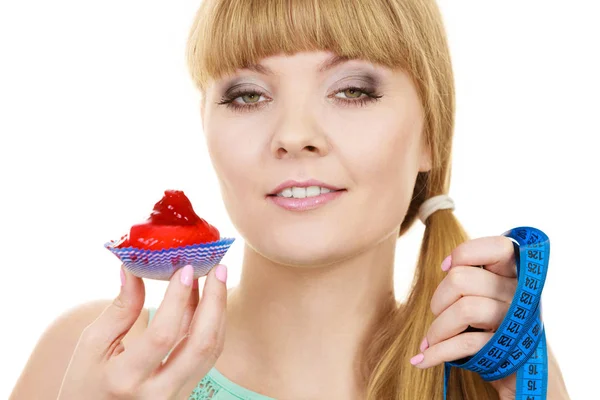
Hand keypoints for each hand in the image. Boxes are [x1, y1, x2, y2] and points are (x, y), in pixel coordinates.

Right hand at [57, 264, 227, 399]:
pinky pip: (207, 358)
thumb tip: (135, 268)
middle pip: (201, 344)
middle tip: (218, 267)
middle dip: (215, 301)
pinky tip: (206, 302)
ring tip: (216, 279)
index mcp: (125, 379)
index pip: (162, 334)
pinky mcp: (186, 394)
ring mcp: (176, 398)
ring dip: (217, 311)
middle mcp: (157, 394)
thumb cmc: (85, 384)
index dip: (178, 299)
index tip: (186, 268)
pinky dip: (211, 327)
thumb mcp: (92, 346)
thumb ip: (120, 309)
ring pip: (211, 351)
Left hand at [410, 236, 518, 398]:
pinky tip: (423, 359)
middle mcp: (520, 296)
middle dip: (438, 299)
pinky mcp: (509, 351)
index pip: (499, 247)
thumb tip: (446, 265)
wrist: (527, 383)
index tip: (446, 267)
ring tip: (431, 341)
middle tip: (438, 315)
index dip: (466, 252)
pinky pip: (466, 343)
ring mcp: (517, 324)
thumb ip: (474, 281)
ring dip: (437, 329)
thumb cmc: (498, 336)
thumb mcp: (490, 302)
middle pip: (462, 279)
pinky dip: (438, 353)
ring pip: (464, 309)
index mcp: (516, 279)